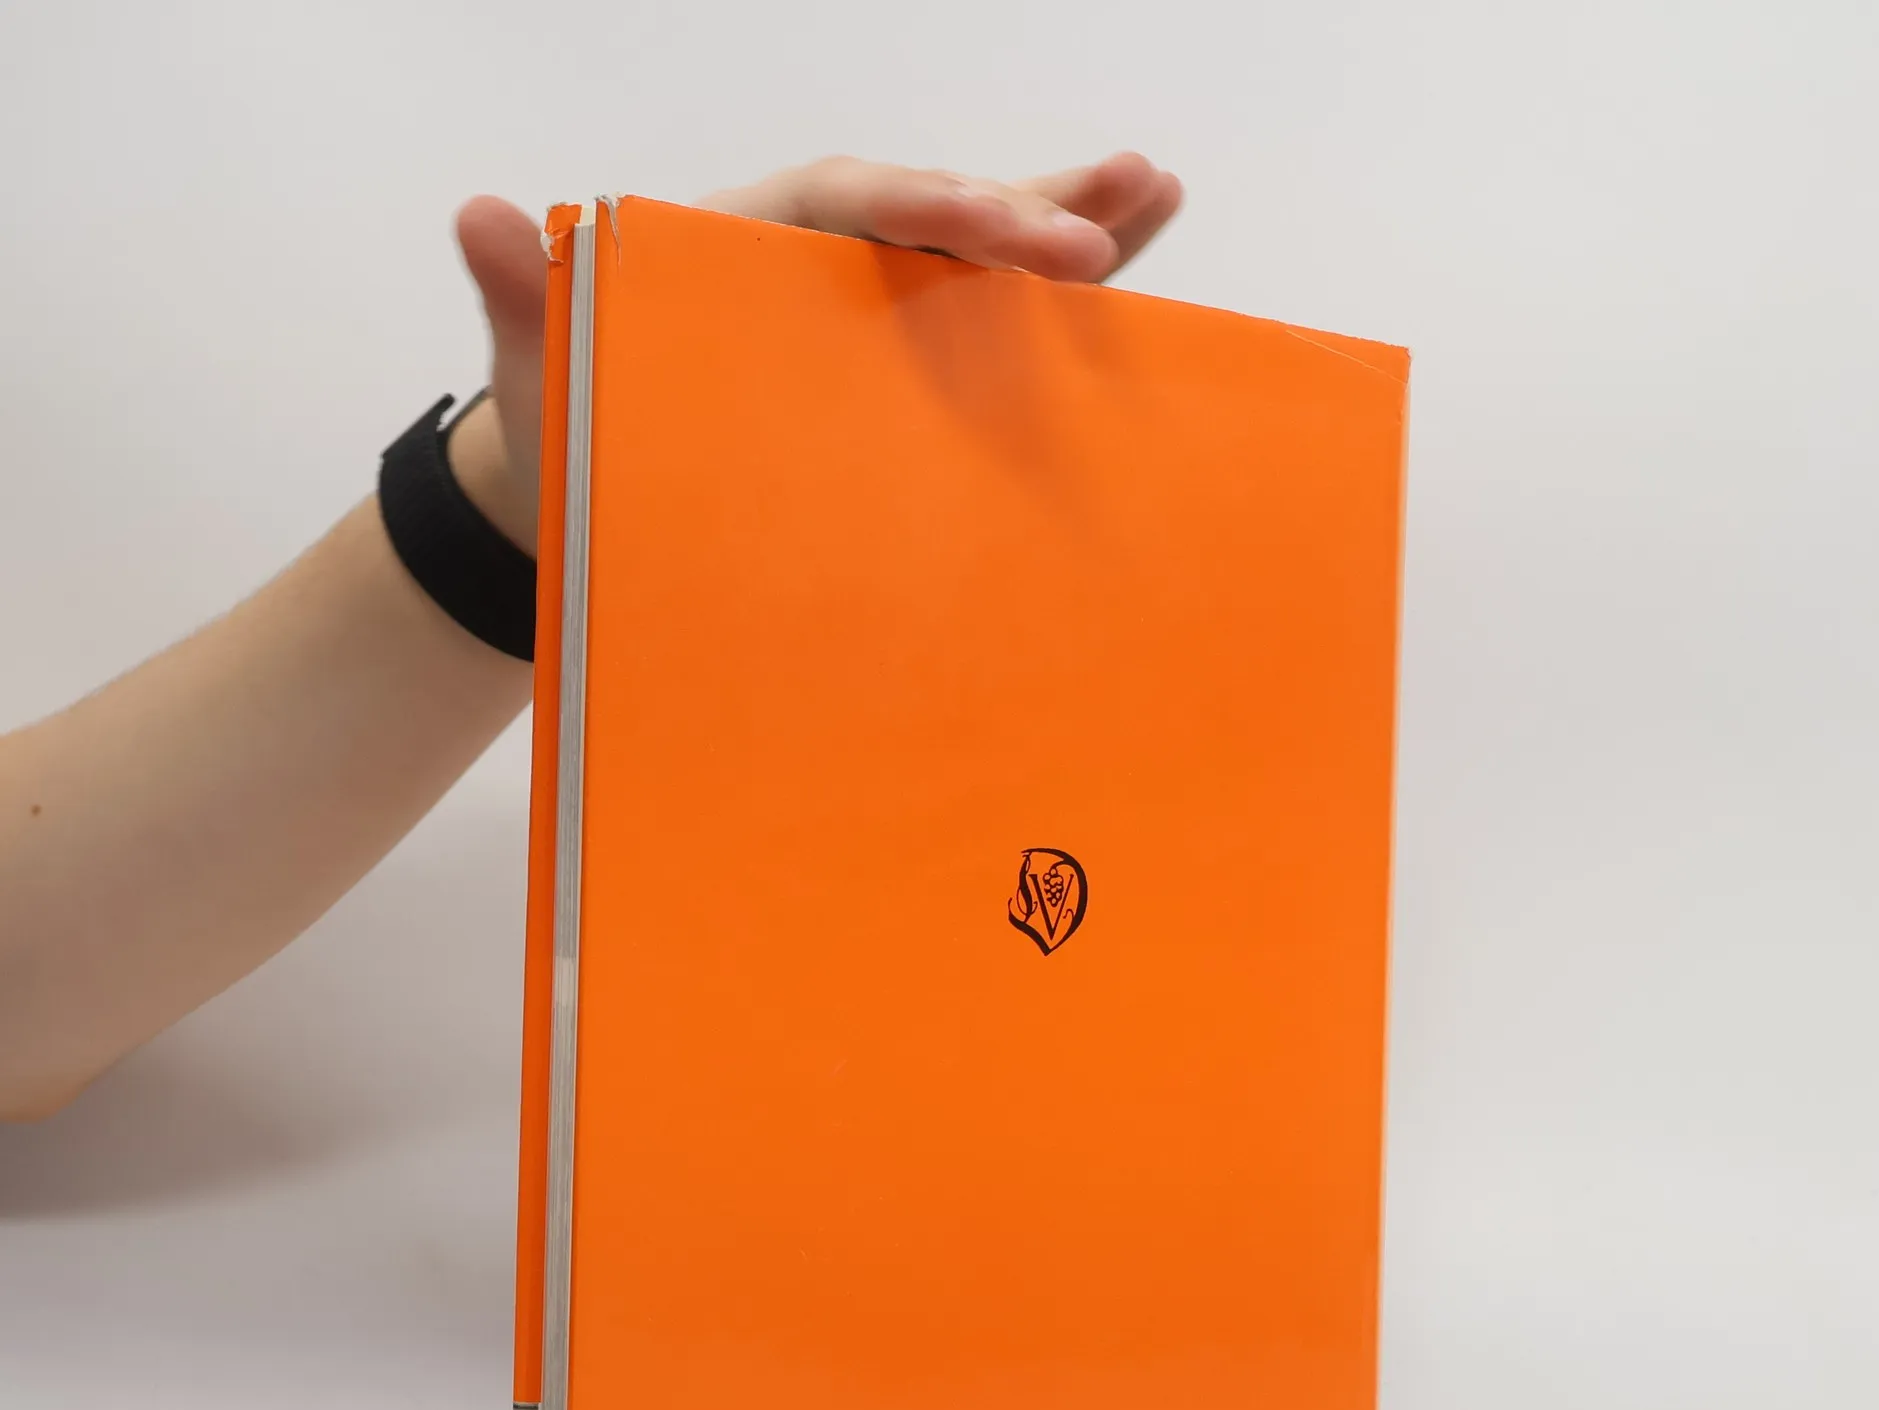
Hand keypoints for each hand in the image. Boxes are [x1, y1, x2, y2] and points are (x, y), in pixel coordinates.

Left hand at [448, 153, 1183, 551]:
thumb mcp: (537, 364)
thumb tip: (481, 217)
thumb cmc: (558, 427)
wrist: (570, 500)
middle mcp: (812, 262)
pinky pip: (965, 334)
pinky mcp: (877, 377)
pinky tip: (1113, 299)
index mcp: (747, 236)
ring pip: (967, 260)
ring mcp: (852, 317)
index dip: (940, 208)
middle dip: (1028, 211)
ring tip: (1156, 200)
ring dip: (1060, 232)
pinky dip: (1036, 319)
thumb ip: (521, 293)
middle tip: (1127, 205)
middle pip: (935, 211)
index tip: (1015, 232)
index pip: (857, 199)